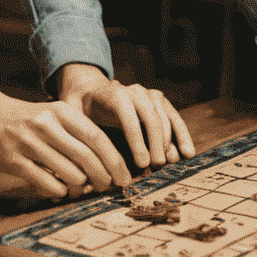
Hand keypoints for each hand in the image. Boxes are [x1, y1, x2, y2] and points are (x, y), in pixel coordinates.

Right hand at [0, 69, 140, 198]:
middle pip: (86, 156)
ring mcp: (29, 143)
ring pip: (68, 172)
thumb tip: (103, 163)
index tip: (124, 176)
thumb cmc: (25, 119)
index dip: (114, 160)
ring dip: (80, 185)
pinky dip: (58, 190)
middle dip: (103, 176)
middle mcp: (47, 125)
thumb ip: (75, 134)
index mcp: (62, 111)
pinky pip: (45, 182)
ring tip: (82, 188)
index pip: (97, 137)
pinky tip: (60, 190)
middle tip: (109, 188)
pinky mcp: (12, 160)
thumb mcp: (52, 115)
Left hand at [54, 62, 194, 171]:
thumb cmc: (78, 108)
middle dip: (156, 143)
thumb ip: (73, 134)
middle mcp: (134, 91)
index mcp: (113, 94)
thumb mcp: (69, 116)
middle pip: (151, 116)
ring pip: (164, 116)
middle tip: (157, 166)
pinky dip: (181, 134)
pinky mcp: (158, 100)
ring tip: (171, 163)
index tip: (142, 163)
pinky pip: (173, 116)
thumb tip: (75, 164)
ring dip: (169, 141)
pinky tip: (187, 152)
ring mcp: (148, 94)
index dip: (137, 140)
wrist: (89, 90)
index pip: (129, 116)